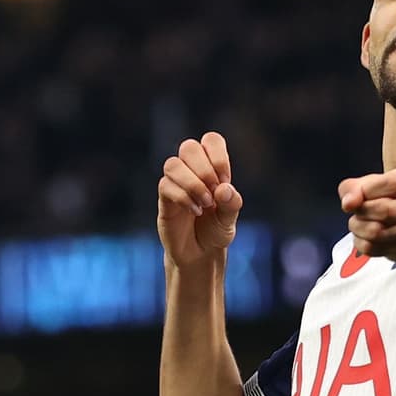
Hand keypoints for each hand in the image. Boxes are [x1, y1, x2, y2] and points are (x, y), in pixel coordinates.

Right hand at [157, 132, 242, 268]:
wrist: (200, 254)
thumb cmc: (215, 230)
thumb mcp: (230, 219)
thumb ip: (231, 203)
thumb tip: (223, 189)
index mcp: (211, 168)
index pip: (211, 140)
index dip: (218, 156)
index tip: (224, 181)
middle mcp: (191, 171)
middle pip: (189, 147)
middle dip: (204, 169)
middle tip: (214, 193)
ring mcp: (175, 183)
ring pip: (173, 164)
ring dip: (193, 183)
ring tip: (206, 203)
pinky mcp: (164, 199)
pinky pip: (165, 186)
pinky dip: (184, 197)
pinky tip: (196, 211)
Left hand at [338, 161, 395, 261]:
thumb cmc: (390, 195)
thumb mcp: (371, 182)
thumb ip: (355, 188)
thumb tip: (348, 203)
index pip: (393, 184)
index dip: (366, 192)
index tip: (353, 197)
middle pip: (387, 211)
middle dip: (362, 213)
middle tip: (355, 213)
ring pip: (380, 233)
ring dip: (359, 229)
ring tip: (358, 224)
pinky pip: (378, 249)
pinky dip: (363, 243)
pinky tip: (364, 237)